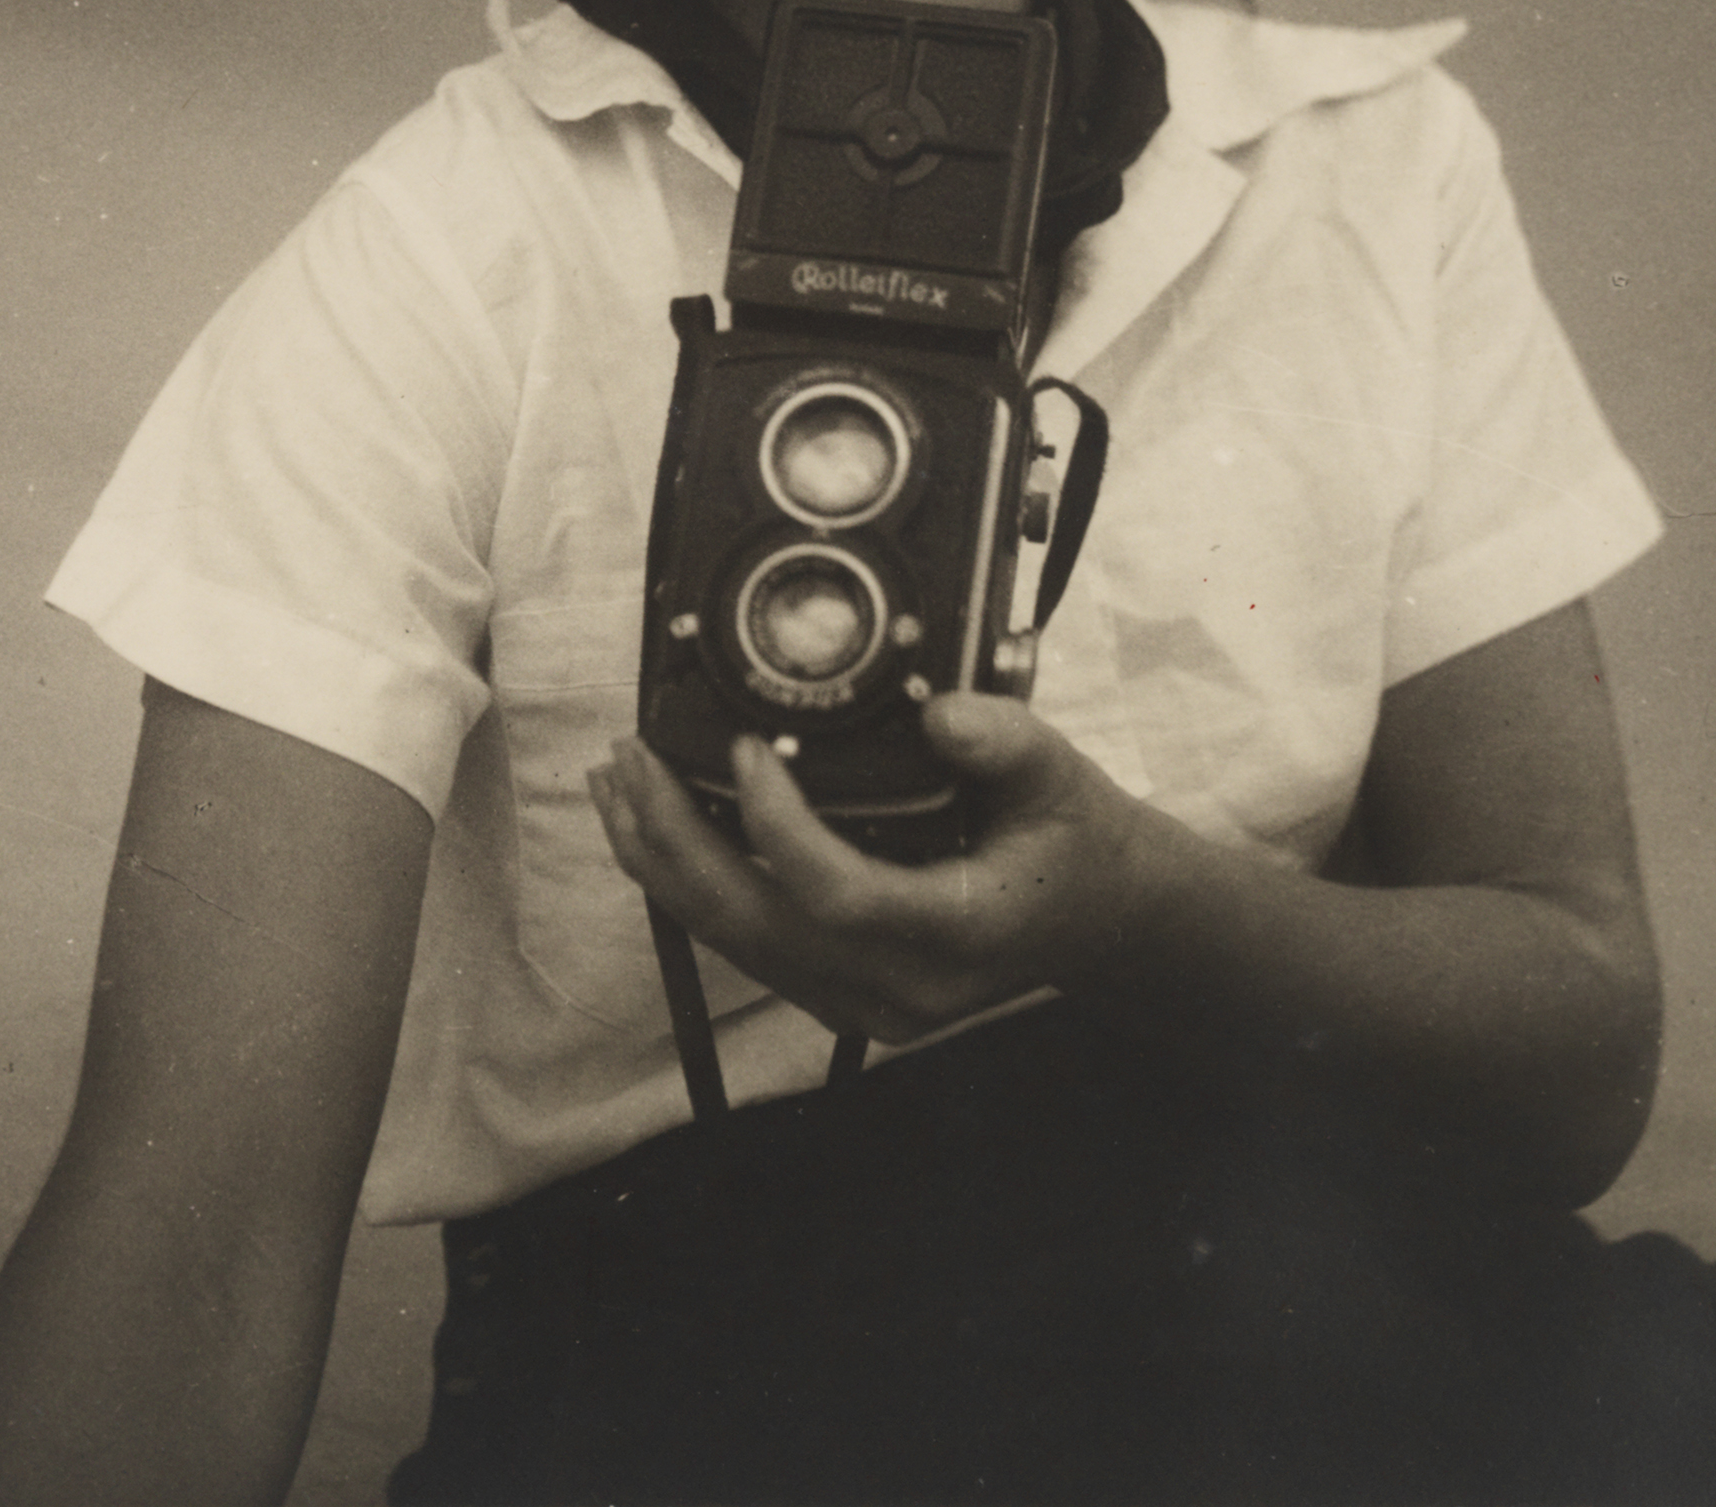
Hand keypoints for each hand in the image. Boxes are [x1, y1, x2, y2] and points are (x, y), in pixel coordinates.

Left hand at [587, 695, 1169, 1045]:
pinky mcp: (838, 995)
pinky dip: (690, 884)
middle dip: (676, 841)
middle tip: (632, 756)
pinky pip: (744, 945)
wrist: (1099, 919)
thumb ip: (1006, 741)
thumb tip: (935, 710)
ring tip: (616, 781)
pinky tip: (653, 827)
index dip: (777, 825)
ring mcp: (863, 1005)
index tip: (744, 746)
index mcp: (956, 936)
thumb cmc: (1074, 842)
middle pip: (757, 926)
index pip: (839, 895)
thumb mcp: (1062, 776)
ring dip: (662, 862)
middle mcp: (900, 990)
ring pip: (735, 943)